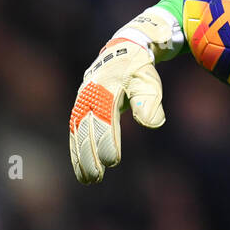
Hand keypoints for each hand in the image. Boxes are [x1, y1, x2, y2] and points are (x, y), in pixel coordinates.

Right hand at [69, 9, 179, 184]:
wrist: (123, 50)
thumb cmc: (139, 69)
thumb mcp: (148, 80)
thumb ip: (148, 100)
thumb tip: (153, 123)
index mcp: (106, 87)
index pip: (105, 118)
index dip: (107, 140)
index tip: (113, 162)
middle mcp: (89, 94)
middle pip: (86, 128)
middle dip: (89, 155)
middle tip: (96, 178)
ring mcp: (82, 100)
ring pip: (77, 132)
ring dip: (79, 156)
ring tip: (87, 179)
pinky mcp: (80, 106)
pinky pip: (75, 130)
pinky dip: (76, 149)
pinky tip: (81, 167)